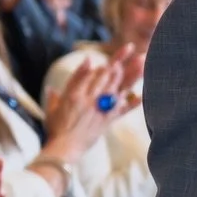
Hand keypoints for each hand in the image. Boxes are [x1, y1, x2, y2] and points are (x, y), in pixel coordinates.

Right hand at [42, 48, 143, 163]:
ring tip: (142, 62)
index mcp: (73, 94)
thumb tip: (52, 88)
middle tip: (133, 48)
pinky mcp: (107, 120)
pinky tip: (144, 94)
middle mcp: (88, 99)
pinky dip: (134, 102)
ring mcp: (100, 109)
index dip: (100, 62)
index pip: (89, 73)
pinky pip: (123, 109)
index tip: (109, 54)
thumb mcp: (52, 109)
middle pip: (106, 75)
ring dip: (131, 74)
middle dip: (120, 61)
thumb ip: (54, 96)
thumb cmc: (55, 130)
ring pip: (117, 87)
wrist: (64, 148)